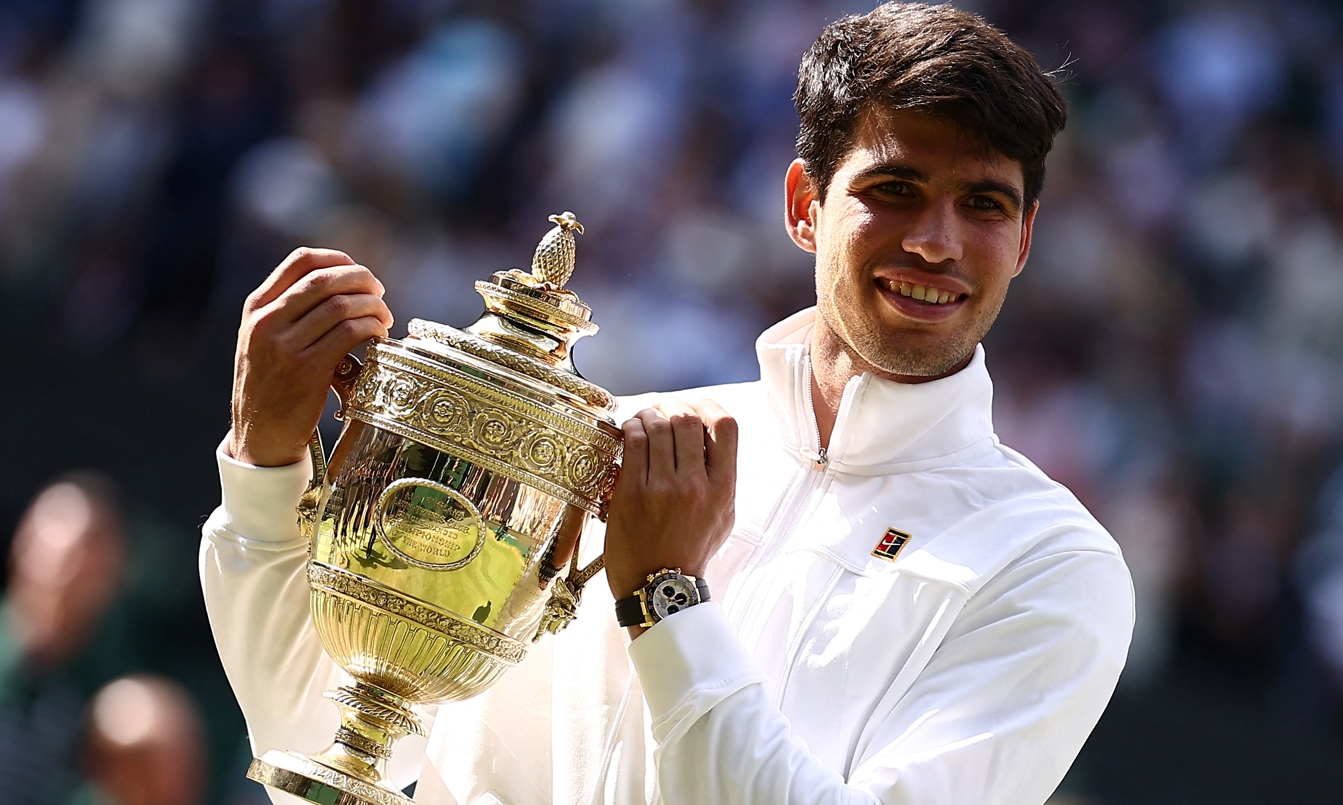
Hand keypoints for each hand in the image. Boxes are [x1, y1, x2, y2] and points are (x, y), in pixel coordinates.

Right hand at [229, 247, 392, 466]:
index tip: (357, 272)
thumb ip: (289, 311)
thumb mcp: (264, 341)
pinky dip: (372, 328)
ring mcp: (285, 346)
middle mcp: (267, 321)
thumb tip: (340, 285)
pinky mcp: (307, 370)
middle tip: (379, 293)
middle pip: (325, 279)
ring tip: (384, 317)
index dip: (338, 259)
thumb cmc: (271, 386)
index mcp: (257, 308)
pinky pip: (349, 333)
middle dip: (362, 280)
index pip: (301, 260)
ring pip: (341, 305)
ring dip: (372, 306)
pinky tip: (379, 335)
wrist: (260, 435)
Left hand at [603, 398, 737, 623]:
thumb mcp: (723, 516)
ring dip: (649, 414)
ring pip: (658, 426)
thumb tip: (711, 439)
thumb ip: (722, 478)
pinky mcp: (633, 493)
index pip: (726, 426)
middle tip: (662, 409)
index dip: (709, 405)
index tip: (695, 406)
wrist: (659, 586)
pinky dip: (631, 427)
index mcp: (724, 489)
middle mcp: (696, 486)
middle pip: (688, 419)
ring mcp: (663, 489)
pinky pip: (633, 442)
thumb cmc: (691, 550)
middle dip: (672, 406)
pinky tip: (630, 432)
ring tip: (644, 419)